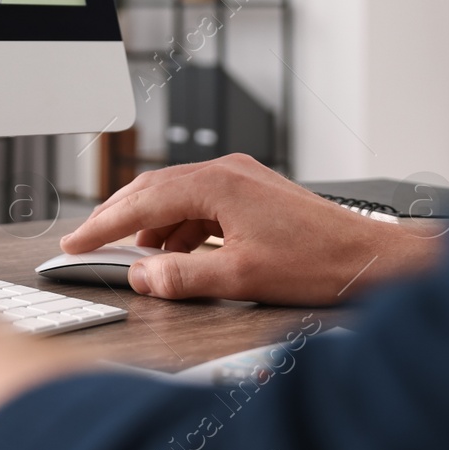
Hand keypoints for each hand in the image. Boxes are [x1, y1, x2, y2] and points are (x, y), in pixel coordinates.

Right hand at [59, 154, 440, 304]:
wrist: (373, 258)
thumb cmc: (319, 262)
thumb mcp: (241, 277)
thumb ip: (183, 276)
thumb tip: (141, 275)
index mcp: (217, 184)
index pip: (142, 202)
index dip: (102, 224)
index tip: (75, 241)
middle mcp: (226, 172)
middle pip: (152, 189)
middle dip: (117, 216)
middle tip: (87, 240)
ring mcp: (240, 180)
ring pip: (175, 196)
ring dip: (148, 224)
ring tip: (132, 254)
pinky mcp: (252, 194)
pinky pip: (198, 204)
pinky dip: (177, 227)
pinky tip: (176, 253)